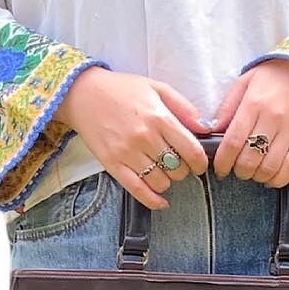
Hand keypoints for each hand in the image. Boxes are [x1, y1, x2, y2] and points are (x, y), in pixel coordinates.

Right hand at [53, 67, 209, 210]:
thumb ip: (184, 107)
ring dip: (167, 181)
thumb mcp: (157, 87)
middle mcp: (144, 137)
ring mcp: (127, 153)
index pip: (191, 150)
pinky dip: (153, 200)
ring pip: (161, 182)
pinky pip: (137, 190)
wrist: (83, 94)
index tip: (199, 164)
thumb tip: (205, 128)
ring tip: (163, 171)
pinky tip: (161, 201)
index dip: (200, 162)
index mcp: (159, 117)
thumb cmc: (122, 90)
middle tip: (176, 163)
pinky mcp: (113, 164)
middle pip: (177, 169)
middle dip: (182, 169)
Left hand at [204, 59, 288, 185]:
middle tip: (237, 169)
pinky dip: (278, 179)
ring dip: (257, 177)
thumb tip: (211, 130)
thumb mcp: (246, 82)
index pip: (233, 142)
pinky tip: (271, 176)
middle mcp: (273, 119)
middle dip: (239, 171)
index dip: (223, 162)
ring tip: (254, 172)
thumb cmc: (275, 75)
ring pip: (269, 168)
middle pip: (250, 160)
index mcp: (254, 104)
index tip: (220, 169)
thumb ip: (228, 106)